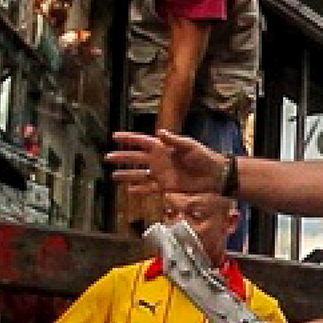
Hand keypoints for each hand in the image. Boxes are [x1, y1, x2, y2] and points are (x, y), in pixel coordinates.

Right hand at [109, 129, 228, 202]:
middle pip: (136, 158)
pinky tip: (129, 190)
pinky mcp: (166, 187)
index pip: (142, 142)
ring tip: (113, 176)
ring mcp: (162, 174)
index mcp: (163, 148)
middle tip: (108, 157)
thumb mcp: (189, 146)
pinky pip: (149, 188)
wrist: (214, 175)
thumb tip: (160, 132)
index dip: (129, 139)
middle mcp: (159, 160)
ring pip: (139, 174)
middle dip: (122, 157)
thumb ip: (174, 140)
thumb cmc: (203, 157)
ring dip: (127, 175)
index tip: (115, 136)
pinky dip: (139, 189)